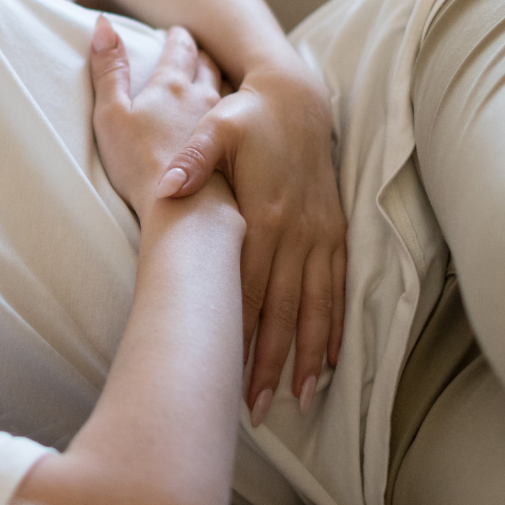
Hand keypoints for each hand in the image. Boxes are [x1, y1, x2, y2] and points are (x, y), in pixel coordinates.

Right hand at [87, 17, 232, 226]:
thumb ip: (108, 68)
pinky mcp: (228, 152)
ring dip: (216, 78)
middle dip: (199, 53)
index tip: (175, 32)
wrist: (183, 207)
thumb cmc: (138, 162)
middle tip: (194, 48)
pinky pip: (232, 122)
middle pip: (206, 65)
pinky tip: (225, 121)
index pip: (180, 49)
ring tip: (210, 76)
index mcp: (171, 85)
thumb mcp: (111, 112)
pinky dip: (228, 112)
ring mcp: (220, 126)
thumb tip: (103, 23)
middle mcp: (201, 98)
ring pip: (223, 90)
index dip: (176, 38)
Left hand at [156, 66, 344, 424]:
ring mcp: (319, 234)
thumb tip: (167, 188)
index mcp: (263, 213)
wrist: (297, 96)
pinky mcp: (334, 231)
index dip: (237, 329)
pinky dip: (334, 324)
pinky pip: (338, 286)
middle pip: (282, 308)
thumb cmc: (248, 116)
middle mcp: (296, 231)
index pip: (248, 284)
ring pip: (315, 305)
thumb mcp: (217, 128)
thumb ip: (192, 160)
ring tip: (298, 397)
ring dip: (305, 353)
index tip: (225, 369)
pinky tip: (328, 359)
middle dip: (270, 359)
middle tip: (258, 407)